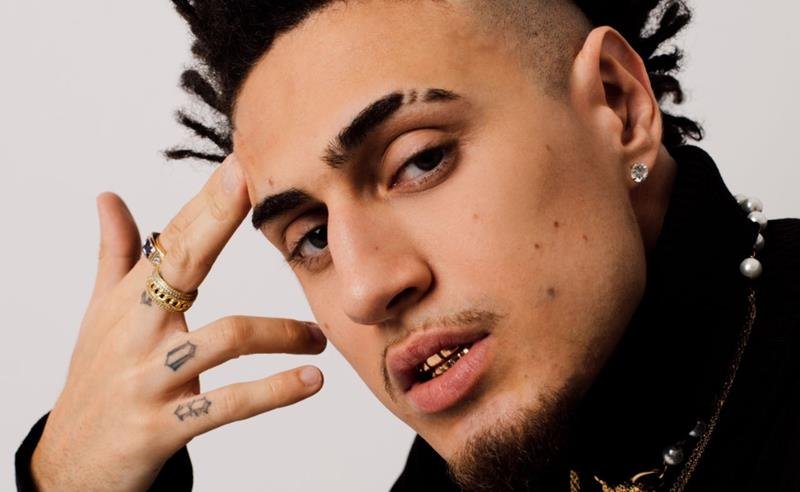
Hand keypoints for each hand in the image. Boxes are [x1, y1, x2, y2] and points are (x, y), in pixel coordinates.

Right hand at [30, 154, 326, 490]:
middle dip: (215, 220)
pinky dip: (274, 391)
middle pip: (180, 265)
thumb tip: (109, 197)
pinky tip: (311, 381)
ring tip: (317, 337)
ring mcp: (149, 380)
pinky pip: (228, 404)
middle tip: (258, 187)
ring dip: (281, 333)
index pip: (171, 240)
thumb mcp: (101, 314)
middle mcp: (136, 332)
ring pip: (223, 338)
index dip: (206, 201)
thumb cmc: (94, 376)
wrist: (71, 463)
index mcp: (128, 300)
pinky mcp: (163, 427)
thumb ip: (115, 256)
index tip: (239, 163)